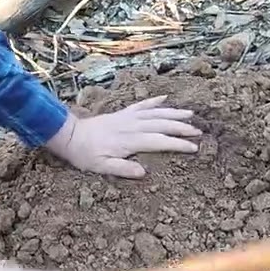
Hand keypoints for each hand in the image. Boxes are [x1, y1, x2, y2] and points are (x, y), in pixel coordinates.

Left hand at [44, 96, 201, 177]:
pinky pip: (142, 105)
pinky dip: (154, 101)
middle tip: (199, 132)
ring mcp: (128, 117)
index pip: (160, 141)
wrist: (69, 136)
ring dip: (174, 113)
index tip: (194, 148)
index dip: (178, 144)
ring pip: (156, 113)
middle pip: (162, 125)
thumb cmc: (85, 155)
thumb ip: (123, 168)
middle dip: (182, 127)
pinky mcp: (123, 113)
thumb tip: (144, 172)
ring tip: (191, 114)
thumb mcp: (101, 167)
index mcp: (130, 140)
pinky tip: (165, 98)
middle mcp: (132, 126)